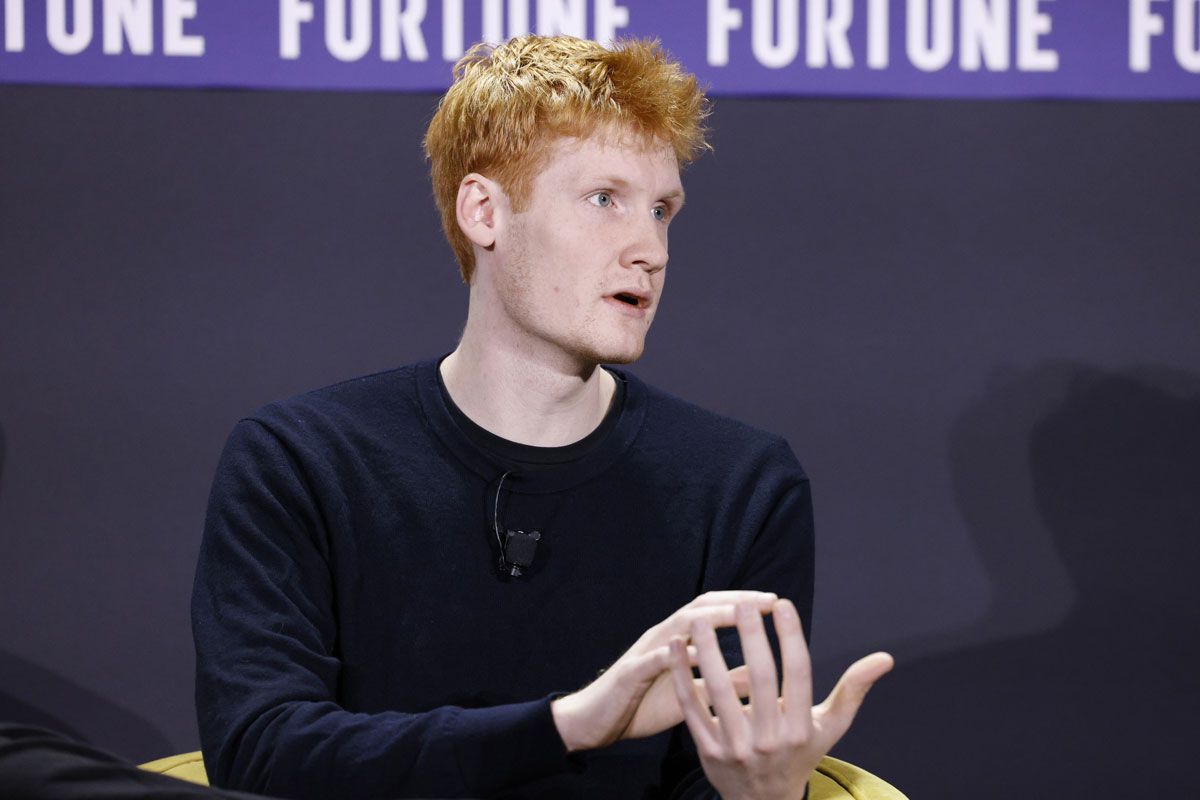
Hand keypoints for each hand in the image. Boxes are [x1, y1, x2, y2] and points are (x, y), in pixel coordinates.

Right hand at [551, 591, 775, 751]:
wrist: (595, 720)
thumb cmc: (643, 703)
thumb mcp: (692, 694)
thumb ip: (722, 683)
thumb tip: (760, 677)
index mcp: (677, 640)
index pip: (713, 610)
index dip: (743, 604)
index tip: (775, 603)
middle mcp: (662, 637)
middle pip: (700, 608)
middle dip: (735, 602)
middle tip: (767, 601)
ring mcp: (644, 652)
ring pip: (679, 625)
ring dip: (710, 618)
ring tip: (739, 616)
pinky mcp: (629, 673)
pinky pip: (653, 660)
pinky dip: (674, 654)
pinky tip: (695, 654)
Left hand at [668, 599, 892, 799]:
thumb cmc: (801, 754)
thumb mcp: (831, 727)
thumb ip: (853, 689)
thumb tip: (885, 657)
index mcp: (801, 726)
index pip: (798, 674)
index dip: (791, 636)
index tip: (782, 604)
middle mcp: (771, 737)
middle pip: (761, 678)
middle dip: (752, 638)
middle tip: (745, 603)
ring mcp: (737, 746)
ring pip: (721, 691)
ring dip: (710, 652)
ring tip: (701, 618)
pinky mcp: (708, 750)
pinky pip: (692, 708)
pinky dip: (682, 677)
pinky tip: (676, 648)